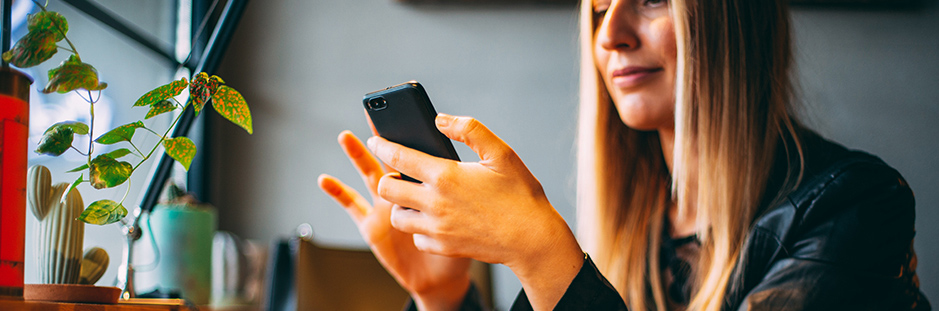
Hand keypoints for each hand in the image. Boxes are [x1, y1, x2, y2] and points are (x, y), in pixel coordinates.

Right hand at [318, 131, 470, 310]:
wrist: (447, 277)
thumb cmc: (462, 239)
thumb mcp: (474, 199)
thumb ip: (471, 169)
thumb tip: (451, 135)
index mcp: (431, 181)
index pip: (418, 151)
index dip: (409, 130)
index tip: (403, 108)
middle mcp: (406, 191)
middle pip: (390, 158)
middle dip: (381, 139)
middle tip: (376, 118)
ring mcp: (386, 207)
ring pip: (370, 174)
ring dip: (357, 156)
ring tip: (346, 137)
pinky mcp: (372, 226)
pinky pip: (352, 205)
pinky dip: (337, 192)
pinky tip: (325, 180)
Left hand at [368, 113, 583, 309]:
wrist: (532, 239)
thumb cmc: (520, 194)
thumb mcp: (500, 153)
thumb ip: (469, 130)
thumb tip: (439, 120)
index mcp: (445, 175)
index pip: (397, 156)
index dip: (381, 144)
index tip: (374, 140)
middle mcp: (435, 203)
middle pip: (387, 188)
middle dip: (386, 176)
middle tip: (398, 172)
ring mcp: (437, 228)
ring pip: (397, 216)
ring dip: (400, 205)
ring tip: (415, 197)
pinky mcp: (443, 247)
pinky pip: (417, 237)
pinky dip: (419, 228)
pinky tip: (434, 219)